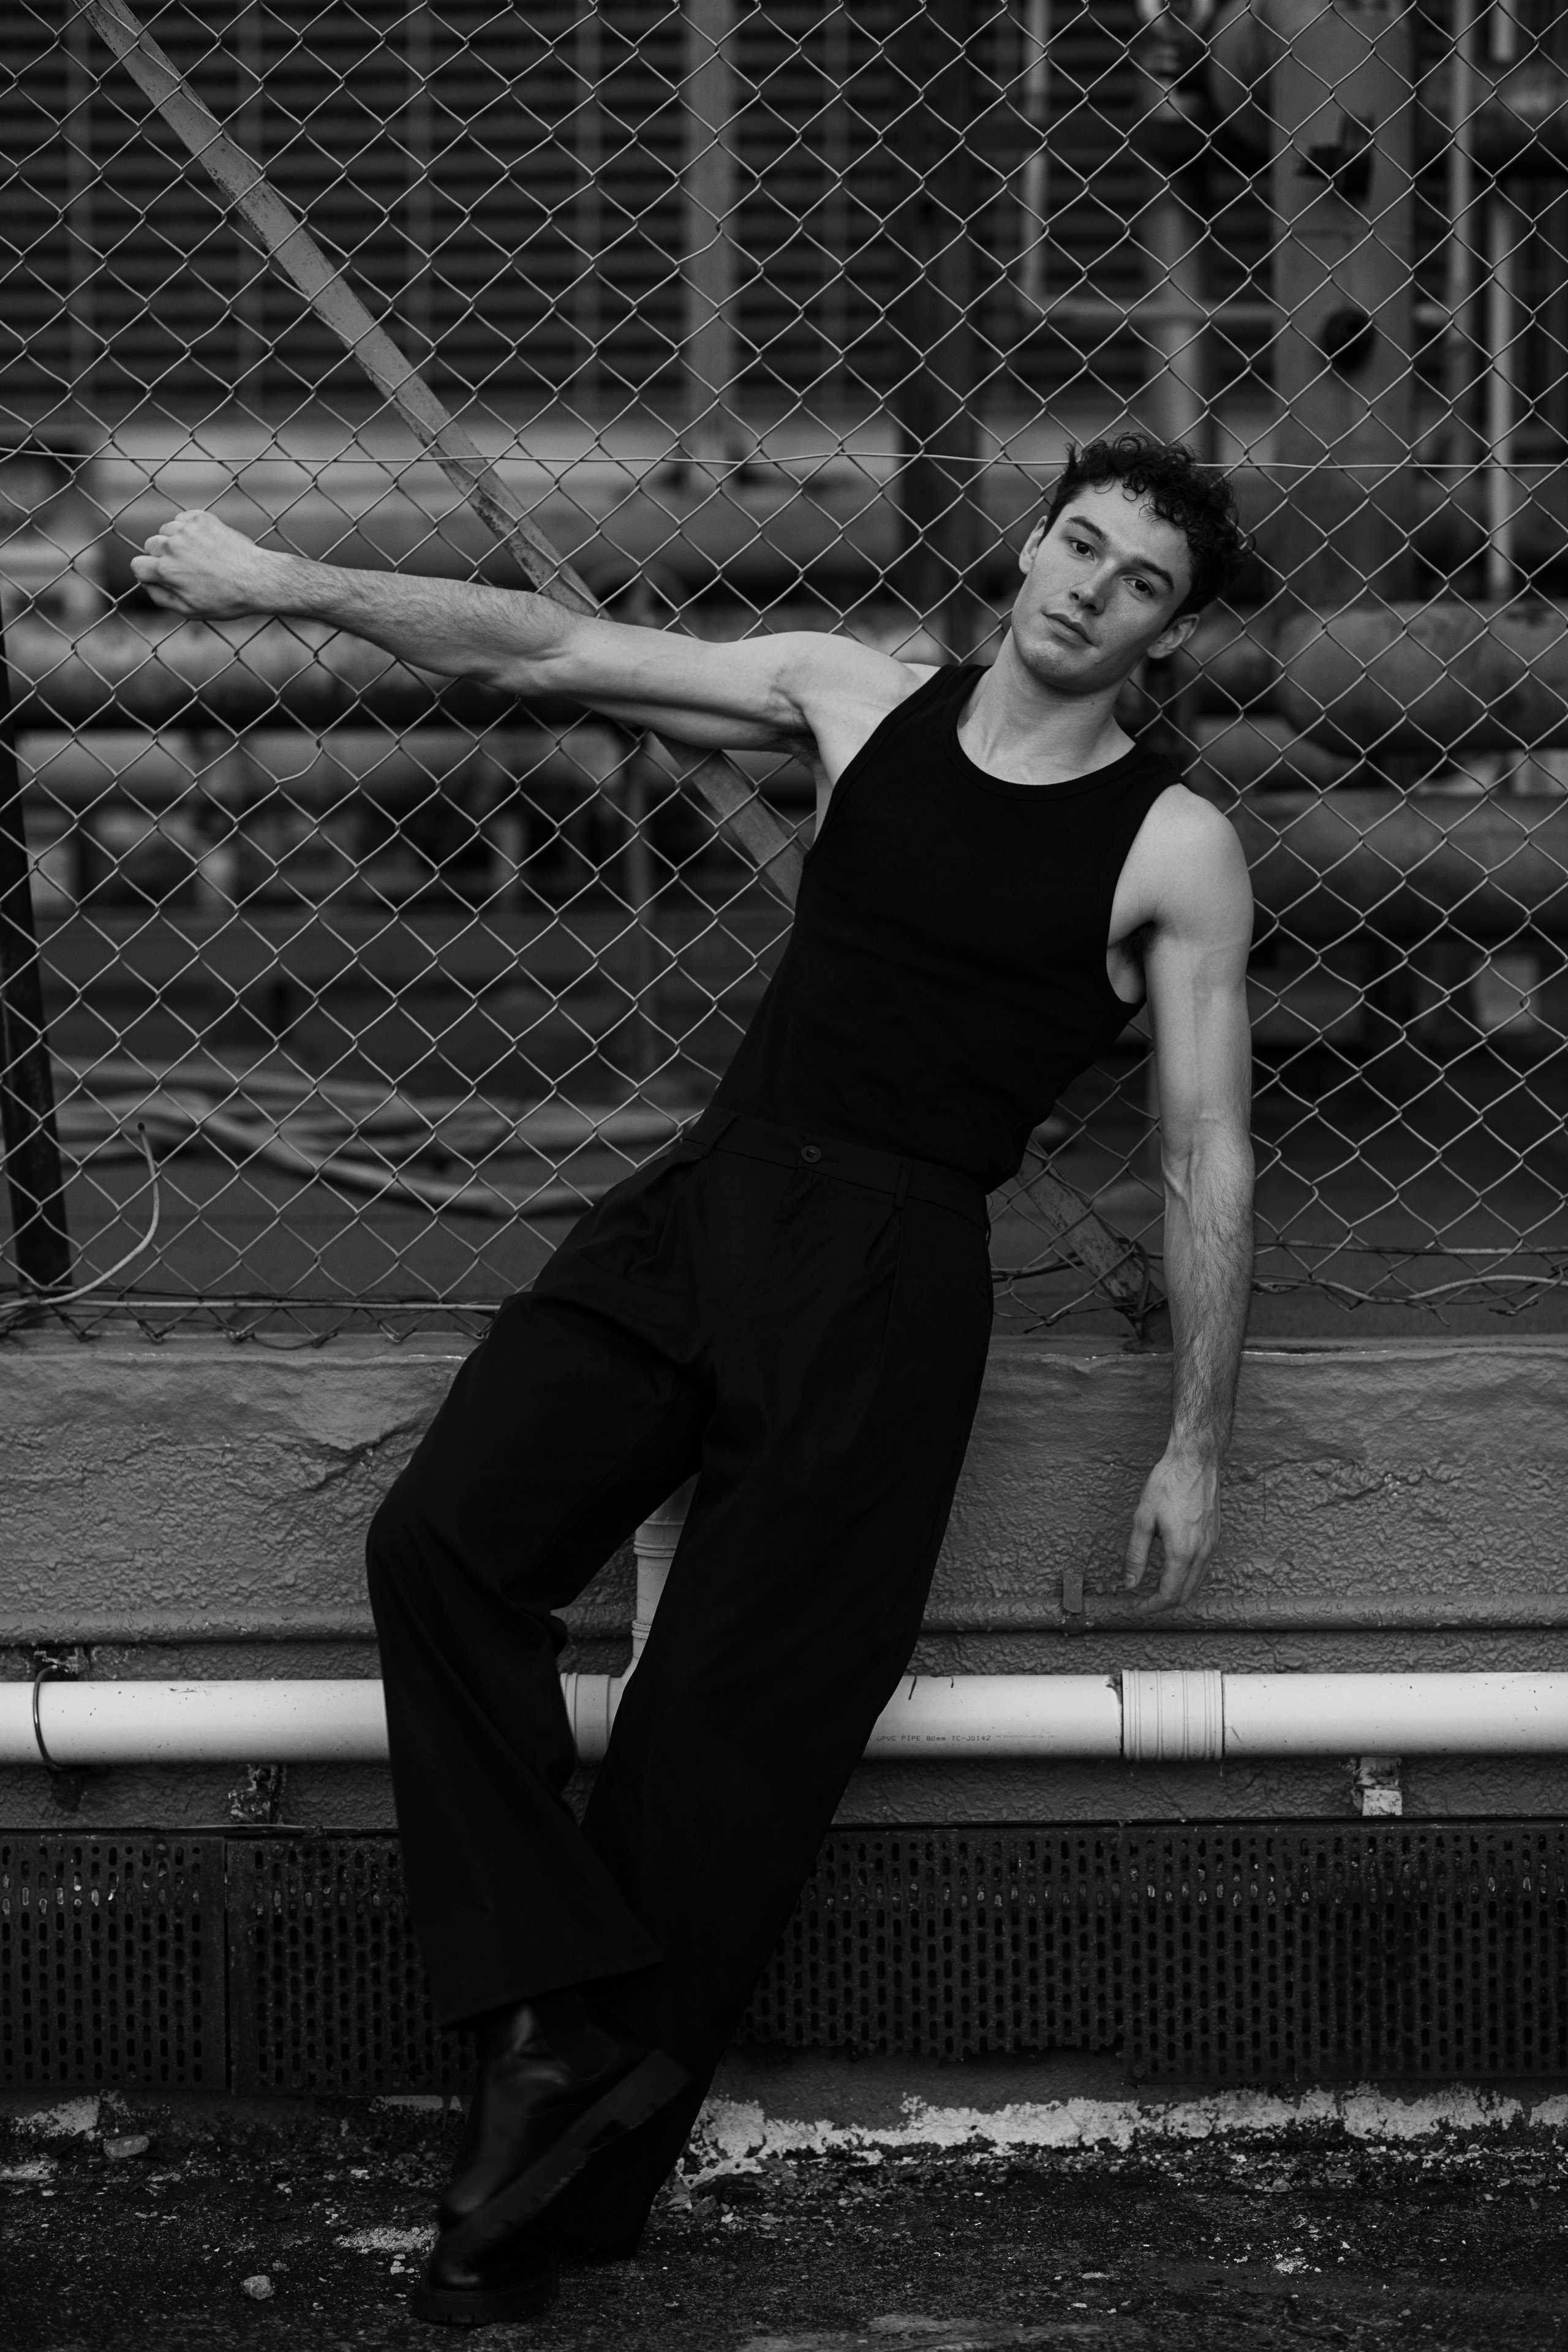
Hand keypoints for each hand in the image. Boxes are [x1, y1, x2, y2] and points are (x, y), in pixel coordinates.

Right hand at [130, 509, 288, 620]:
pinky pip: (183, 519)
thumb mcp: (190, 610)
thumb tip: (146, 584)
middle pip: (151, 545)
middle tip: (185, 569)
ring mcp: (187, 530)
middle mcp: (172, 546)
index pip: (137, 565)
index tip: (163, 577)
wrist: (258, 579)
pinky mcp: (202, 519)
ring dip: (175, 541)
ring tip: (197, 556)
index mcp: (166, 570)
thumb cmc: (226, 599)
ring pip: (166, 531)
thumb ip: (161, 597)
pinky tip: (204, 543)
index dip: (149, 573)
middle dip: (162, 556)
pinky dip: (188, 528)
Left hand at [1123, 1448, 1220, 1612]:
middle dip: (1163, 1604)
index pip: (1169, 1594)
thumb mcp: (1143, 1519)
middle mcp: (1202, 1553)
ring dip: (1177, 1592)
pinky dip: (1187, 1578)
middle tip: (1142, 1602)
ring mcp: (1212, 1546)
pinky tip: (1172, 1570)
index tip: (1135, 1608)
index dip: (1150, 1607)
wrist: (1196, 1461)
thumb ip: (1136, 1555)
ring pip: (1196, 1583)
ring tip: (1155, 1589)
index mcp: (1182, 1552)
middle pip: (1185, 1594)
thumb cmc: (1168, 1485)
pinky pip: (1203, 1568)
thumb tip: (1130, 1584)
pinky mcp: (1215, 1537)